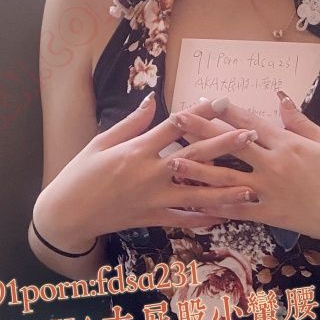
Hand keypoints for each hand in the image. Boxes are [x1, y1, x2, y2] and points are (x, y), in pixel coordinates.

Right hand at [36, 93, 260, 241]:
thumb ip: (132, 123)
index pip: (175, 126)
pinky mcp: (152, 218)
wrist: (68, 213)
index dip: (199, 113)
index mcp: (137, 150)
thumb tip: (153, 100)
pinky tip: (225, 217)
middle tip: (250, 136)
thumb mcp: (102, 142)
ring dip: (226, 190)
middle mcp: (150, 174)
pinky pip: (184, 219)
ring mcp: (153, 198)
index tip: (220, 102)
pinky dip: (205, 219)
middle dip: (225, 145)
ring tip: (251, 187)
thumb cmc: (80, 174)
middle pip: (195, 156)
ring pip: (197, 194)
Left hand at [163, 93, 319, 247]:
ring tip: (174, 161)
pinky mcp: (269, 214)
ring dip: (198, 169)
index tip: (204, 100)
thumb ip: (300, 121)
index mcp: (287, 143)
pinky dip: (215, 207)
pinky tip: (195, 203)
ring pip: (226, 178)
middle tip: (176, 121)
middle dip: (201, 131)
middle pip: (230, 144)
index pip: (249, 122)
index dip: (225, 111)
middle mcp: (273, 164)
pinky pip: (237, 210)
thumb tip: (280, 98)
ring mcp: (269, 190)